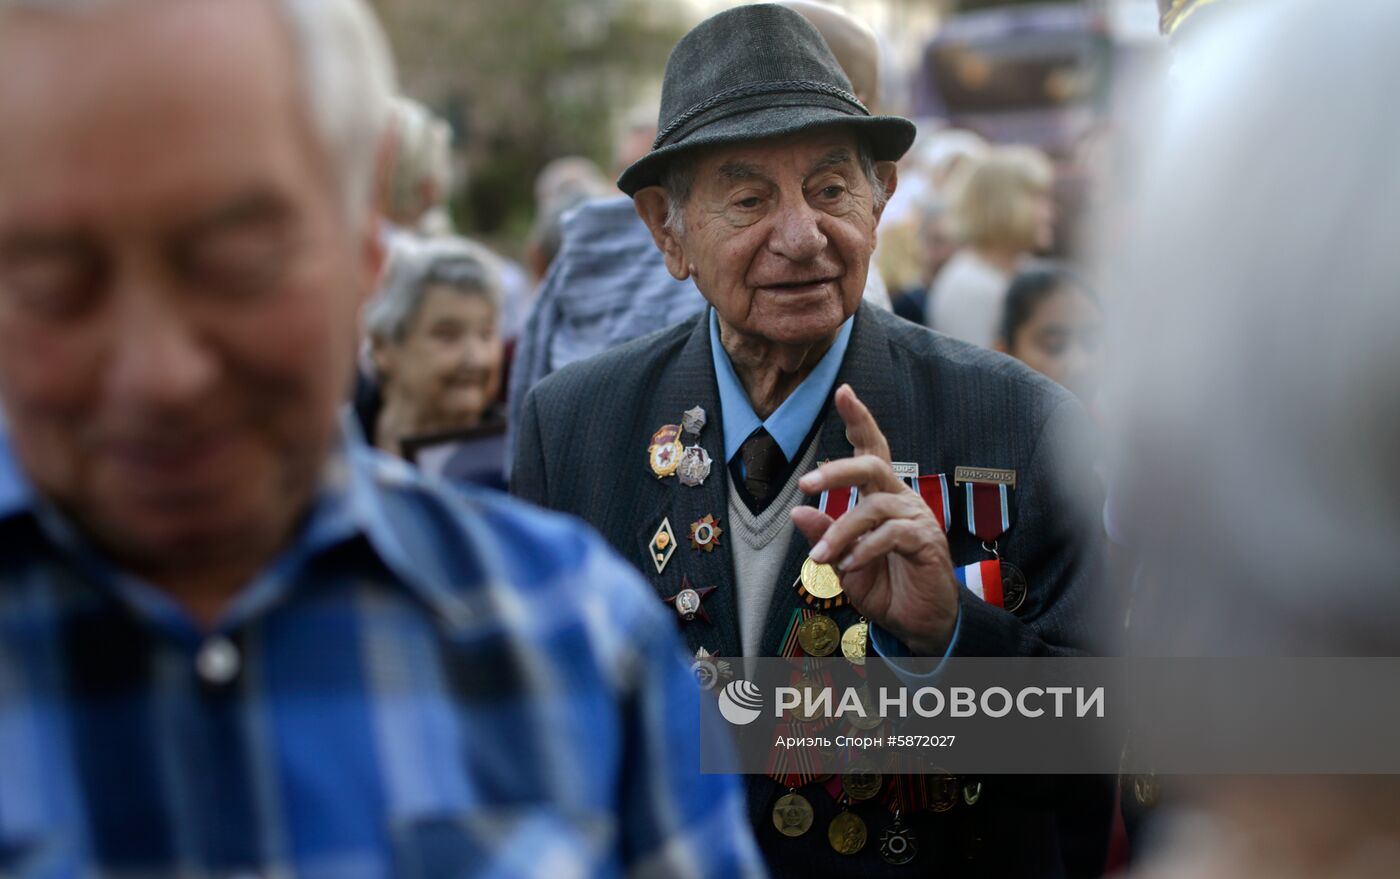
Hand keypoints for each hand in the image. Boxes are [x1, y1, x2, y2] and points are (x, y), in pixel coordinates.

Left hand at [790, 384, 958, 654]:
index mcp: (881, 496)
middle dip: (838, 469)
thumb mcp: (842, 561)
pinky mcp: (927, 542)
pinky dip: (865, 549)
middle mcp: (901, 499)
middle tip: (806, 482)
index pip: (871, 449)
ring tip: (822, 557)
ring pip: (875, 506)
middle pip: (874, 464)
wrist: (918, 623)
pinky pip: (892, 535)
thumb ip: (824, 536)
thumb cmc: (884, 587)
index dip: (859, 419)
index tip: (843, 391)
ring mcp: (917, 518)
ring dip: (842, 531)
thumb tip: (798, 509)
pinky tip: (850, 566)